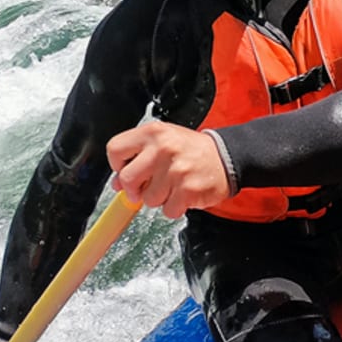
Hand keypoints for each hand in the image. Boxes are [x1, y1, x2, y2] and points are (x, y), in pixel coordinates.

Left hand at [107, 121, 232, 217]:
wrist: (227, 156)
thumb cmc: (191, 150)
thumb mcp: (163, 142)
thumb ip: (138, 158)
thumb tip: (117, 184)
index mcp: (153, 132)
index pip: (115, 149)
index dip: (118, 165)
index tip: (128, 169)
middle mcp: (163, 148)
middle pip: (127, 179)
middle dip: (135, 189)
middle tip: (148, 186)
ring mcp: (176, 170)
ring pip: (148, 199)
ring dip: (159, 198)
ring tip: (173, 185)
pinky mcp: (188, 190)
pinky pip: (168, 210)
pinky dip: (175, 207)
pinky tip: (184, 193)